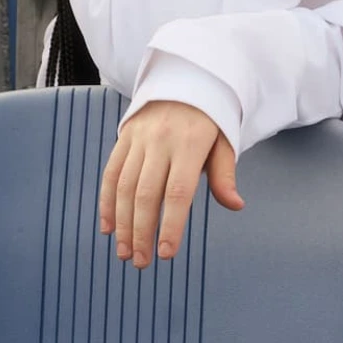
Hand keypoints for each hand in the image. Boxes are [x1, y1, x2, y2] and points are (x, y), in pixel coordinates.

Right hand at [99, 101, 244, 266]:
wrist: (184, 80)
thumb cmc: (209, 118)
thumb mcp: (225, 141)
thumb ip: (224, 175)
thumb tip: (235, 204)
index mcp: (191, 145)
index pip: (178, 193)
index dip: (171, 225)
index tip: (166, 253)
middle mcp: (161, 142)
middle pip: (147, 195)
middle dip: (142, 232)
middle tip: (142, 262)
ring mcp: (139, 140)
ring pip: (125, 187)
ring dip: (123, 224)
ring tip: (125, 252)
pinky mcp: (123, 138)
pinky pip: (110, 173)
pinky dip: (107, 202)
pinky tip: (109, 227)